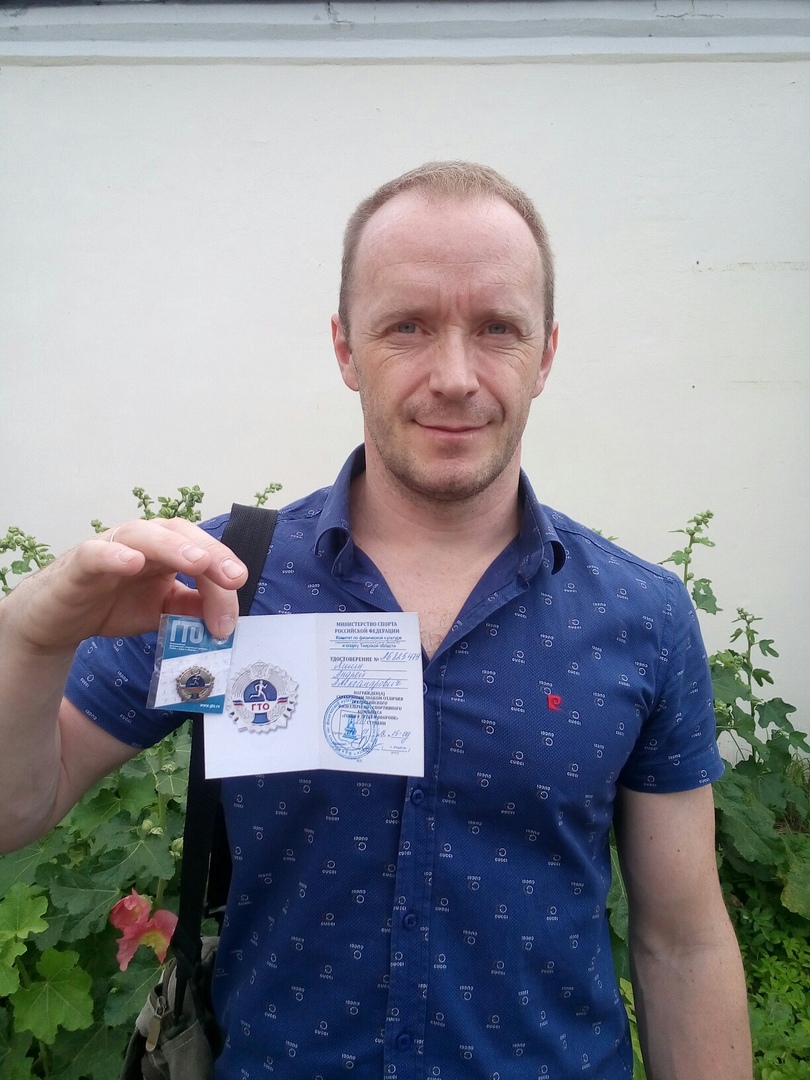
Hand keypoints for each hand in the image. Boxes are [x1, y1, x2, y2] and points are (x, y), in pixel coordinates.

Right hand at [4, 518, 247, 655]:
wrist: (58, 620)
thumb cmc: (112, 605)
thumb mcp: (161, 612)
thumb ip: (191, 609)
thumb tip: (226, 619)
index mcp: (166, 551)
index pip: (201, 552)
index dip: (222, 573)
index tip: (237, 599)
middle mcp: (143, 542)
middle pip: (180, 533)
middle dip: (210, 553)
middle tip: (232, 578)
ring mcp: (111, 548)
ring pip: (144, 535)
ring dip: (173, 546)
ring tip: (196, 562)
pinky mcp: (80, 564)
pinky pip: (96, 553)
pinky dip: (114, 555)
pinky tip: (132, 562)